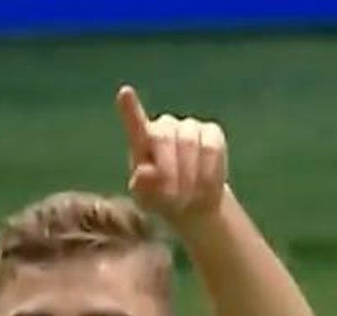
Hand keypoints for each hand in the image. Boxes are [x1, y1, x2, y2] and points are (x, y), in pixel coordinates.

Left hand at [116, 84, 227, 225]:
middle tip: (172, 200)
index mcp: (141, 141)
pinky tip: (204, 188)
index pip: (134, 122)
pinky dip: (208, 172)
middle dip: (168, 172)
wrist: (192, 202)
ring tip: (187, 199)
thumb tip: (144, 173)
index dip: (130, 108)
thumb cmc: (161, 199)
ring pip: (190, 145)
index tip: (124, 93)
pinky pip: (211, 149)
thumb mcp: (147, 200)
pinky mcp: (211, 132)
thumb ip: (142, 187)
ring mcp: (188, 127)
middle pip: (164, 139)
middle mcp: (163, 127)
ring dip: (189, 177)